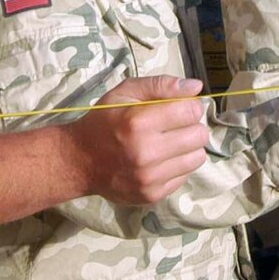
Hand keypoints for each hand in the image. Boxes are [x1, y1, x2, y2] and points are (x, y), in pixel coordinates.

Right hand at [71, 76, 209, 204]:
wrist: (79, 161)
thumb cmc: (104, 121)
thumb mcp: (125, 93)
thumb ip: (161, 85)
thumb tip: (196, 87)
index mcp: (139, 122)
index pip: (192, 111)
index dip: (190, 106)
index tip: (180, 107)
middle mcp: (146, 152)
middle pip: (199, 135)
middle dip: (192, 126)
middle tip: (175, 126)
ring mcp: (150, 177)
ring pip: (197, 157)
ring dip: (188, 147)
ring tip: (169, 143)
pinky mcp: (152, 194)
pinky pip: (185, 176)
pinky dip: (178, 166)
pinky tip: (161, 160)